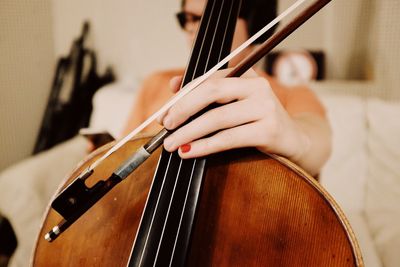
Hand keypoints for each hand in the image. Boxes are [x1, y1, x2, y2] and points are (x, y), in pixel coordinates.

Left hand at [158, 69, 309, 163]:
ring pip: (217, 118)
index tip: (164, 113)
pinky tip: (189, 151)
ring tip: (171, 144)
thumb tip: (173, 85)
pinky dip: (204, 146)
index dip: (182, 95)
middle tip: (166, 126)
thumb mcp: (233, 104)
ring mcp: (265, 108)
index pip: (208, 79)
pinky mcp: (268, 131)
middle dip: (183, 109)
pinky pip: (228, 138)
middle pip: (212, 92)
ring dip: (189, 132)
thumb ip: (206, 93)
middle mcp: (258, 86)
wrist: (294, 140)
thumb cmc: (257, 122)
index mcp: (246, 75)